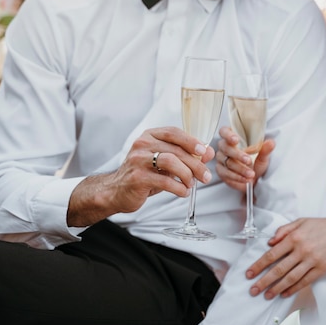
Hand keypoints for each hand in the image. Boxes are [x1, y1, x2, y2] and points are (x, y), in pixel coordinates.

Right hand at [67, 126, 213, 226]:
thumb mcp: (164, 162)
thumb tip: (209, 153)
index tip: (204, 152)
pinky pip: (164, 181)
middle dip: (195, 164)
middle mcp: (142, 144)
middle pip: (175, 150)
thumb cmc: (144, 174)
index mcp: (149, 135)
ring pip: (170, 162)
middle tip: (206, 176)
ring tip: (191, 184)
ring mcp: (138, 160)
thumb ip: (185, 155)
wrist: (116, 191)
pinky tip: (183, 192)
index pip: (173, 132)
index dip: (191, 141)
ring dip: (187, 175)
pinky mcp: (137, 178)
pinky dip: (178, 188)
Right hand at [215, 126, 274, 191]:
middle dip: (237, 155)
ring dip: (240, 169)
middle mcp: (224, 147)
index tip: (236, 140)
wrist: (254, 177)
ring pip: (227, 162)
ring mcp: (221, 159)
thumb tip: (271, 142)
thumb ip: (265, 149)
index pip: (224, 131)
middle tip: (249, 161)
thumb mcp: (263, 155)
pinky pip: (226, 173)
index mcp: (233, 137)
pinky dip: (236, 177)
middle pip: (225, 148)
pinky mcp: (221, 171)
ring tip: (251, 174)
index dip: (228, 135)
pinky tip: (245, 179)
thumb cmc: (256, 161)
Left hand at [246, 215, 325, 298]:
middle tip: (253, 290)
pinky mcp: (322, 269)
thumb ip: (284, 230)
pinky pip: (305, 281)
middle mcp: (301, 249)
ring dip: (276, 288)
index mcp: (294, 237)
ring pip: (290, 278)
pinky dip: (293, 289)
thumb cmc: (324, 225)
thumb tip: (270, 242)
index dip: (259, 265)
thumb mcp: (302, 221)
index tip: (249, 273)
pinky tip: (285, 293)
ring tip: (267, 295)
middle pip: (278, 269)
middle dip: (263, 281)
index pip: (272, 254)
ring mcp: (312, 260)